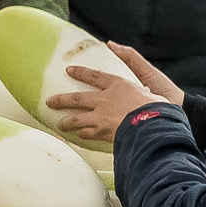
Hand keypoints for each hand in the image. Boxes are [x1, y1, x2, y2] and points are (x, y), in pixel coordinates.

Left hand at [46, 44, 177, 145]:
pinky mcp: (102, 132)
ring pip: (77, 119)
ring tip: (59, 124)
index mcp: (117, 85)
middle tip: (50, 101)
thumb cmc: (155, 106)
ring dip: (67, 122)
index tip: (69, 70)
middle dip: (62, 100)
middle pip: (77, 98)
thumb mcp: (150, 85)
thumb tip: (136, 76)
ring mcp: (101, 117)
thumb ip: (140, 81)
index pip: (94, 76)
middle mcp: (104, 99)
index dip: (81, 73)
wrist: (152, 124)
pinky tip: (78, 136)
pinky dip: (82, 135)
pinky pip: (88, 134)